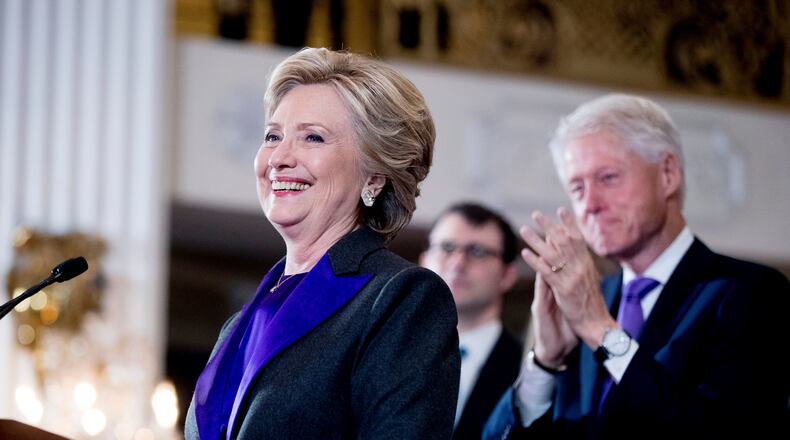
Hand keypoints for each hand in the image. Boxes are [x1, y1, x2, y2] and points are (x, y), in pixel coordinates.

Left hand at [520, 208, 615, 348]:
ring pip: (552, 254)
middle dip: (549, 226)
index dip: (569, 223)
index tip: (560, 209)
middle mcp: (581, 267)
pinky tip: (525, 253)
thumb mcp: (589, 278)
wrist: (596, 323)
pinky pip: (547, 272)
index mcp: (587, 264)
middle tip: (536, 214)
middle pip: (564, 241)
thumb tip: (575, 249)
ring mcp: (572, 278)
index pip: (578, 239)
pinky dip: (535, 261)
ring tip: (524, 229)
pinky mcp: (563, 289)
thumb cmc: (591, 302)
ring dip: (536, 240)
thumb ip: (581, 263)